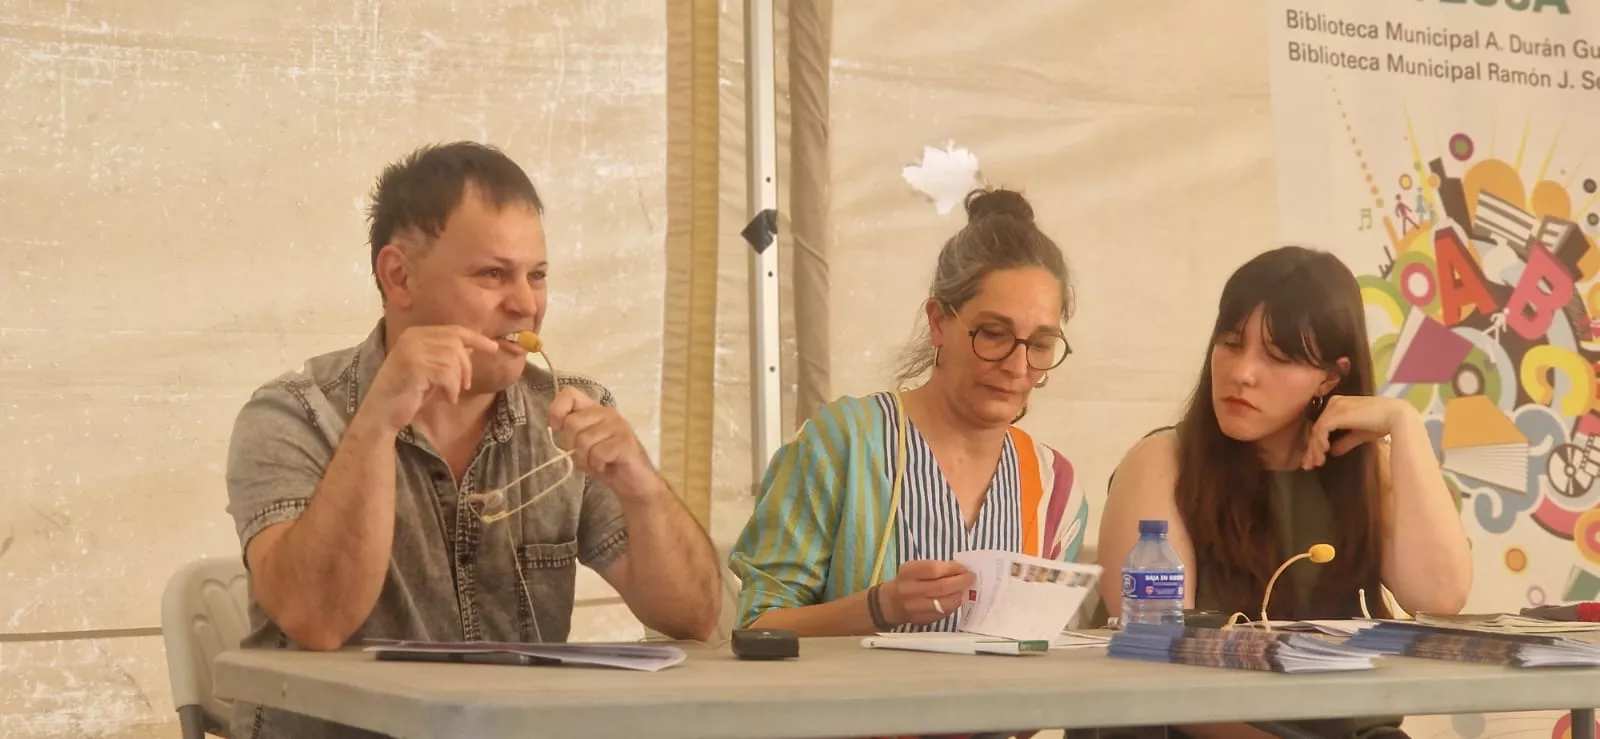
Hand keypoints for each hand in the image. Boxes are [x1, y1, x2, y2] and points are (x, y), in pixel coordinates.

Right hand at [359, 325, 499, 434]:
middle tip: (465, 385)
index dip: (476, 339)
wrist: (382, 412)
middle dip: (466, 366)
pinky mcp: (414, 366)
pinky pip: (447, 373)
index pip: (454, 330)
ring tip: (450, 393)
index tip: (494, 348)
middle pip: (457, 344)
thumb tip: (472, 348)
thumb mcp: (431, 370)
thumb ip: (447, 356)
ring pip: (453, 359)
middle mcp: (412, 337)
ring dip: (458, 380)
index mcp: (416, 333)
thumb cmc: (408, 392)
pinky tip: (447, 398)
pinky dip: (452, 388)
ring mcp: (411, 350)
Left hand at [549, 386, 661, 501]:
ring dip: (586, 460)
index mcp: (594, 410)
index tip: (557, 426)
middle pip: (572, 423)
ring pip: (584, 441)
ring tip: (598, 463)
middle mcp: (607, 412)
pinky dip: (597, 465)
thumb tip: (555, 423)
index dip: (557, 409)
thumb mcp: (581, 446)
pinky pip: (598, 453)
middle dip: (572, 446)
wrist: (633, 483)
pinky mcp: (625, 441)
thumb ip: (570, 432)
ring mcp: (618, 425)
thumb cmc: (606, 463)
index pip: (570, 394)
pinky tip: (606, 467)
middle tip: (586, 457)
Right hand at [881, 560, 974, 625]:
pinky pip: (943, 613)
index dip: (952, 568)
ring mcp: (915, 608)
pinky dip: (953, 605)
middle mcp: (909, 590)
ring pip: (944, 603)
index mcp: (907, 573)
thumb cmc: (906, 581)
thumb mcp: (914, 569)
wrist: (889, 604)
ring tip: (965, 590)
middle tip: (971, 579)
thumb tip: (959, 569)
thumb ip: (934, 568)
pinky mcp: (922, 620)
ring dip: (959, 596)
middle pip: (941, 587)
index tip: (964, 568)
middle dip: (961, 582)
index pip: (934, 569)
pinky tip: (956, 599)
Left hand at [1301, 395, 1415, 468]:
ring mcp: (1335, 407)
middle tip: (1308, 465)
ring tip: (1317, 463)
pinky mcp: (1337, 413)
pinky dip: (1320, 443)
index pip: (1322, 425)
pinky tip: (1324, 454)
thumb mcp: (1358, 434)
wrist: (1396, 416)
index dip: (1315, 444)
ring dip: (1315, 449)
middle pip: (1316, 428)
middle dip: (1312, 449)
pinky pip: (1322, 430)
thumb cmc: (1381, 423)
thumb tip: (1333, 453)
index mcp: (1338, 405)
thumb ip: (1344, 441)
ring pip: (1317, 431)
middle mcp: (1334, 403)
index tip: (1314, 460)